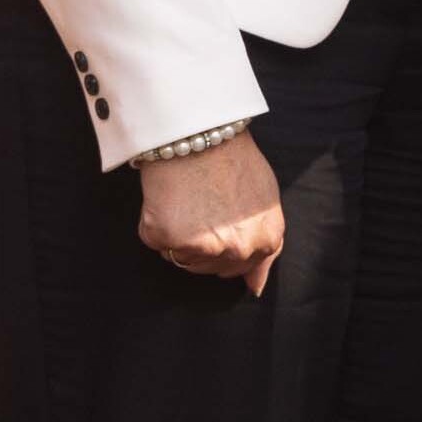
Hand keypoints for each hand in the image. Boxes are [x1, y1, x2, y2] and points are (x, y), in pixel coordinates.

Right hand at [135, 126, 284, 293]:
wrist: (200, 132)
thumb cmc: (233, 159)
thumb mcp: (265, 201)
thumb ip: (265, 246)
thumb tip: (256, 289)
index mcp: (265, 240)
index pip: (241, 269)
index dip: (225, 248)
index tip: (216, 227)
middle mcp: (237, 249)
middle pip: (209, 267)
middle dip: (202, 243)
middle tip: (201, 205)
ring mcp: (203, 247)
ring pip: (181, 258)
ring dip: (179, 235)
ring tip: (186, 198)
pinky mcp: (168, 239)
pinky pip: (156, 242)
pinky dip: (156, 222)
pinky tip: (168, 198)